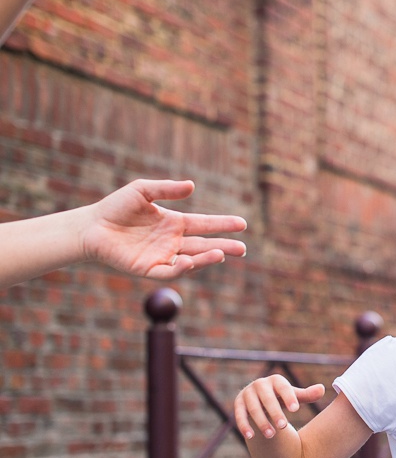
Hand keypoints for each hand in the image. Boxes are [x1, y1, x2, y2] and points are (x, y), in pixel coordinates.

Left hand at [80, 179, 246, 278]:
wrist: (91, 226)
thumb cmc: (115, 207)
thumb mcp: (142, 190)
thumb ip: (167, 189)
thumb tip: (192, 185)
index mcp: (174, 223)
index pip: (205, 224)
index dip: (223, 224)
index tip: (242, 224)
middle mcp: (173, 242)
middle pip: (204, 245)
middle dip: (224, 247)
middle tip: (242, 249)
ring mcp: (163, 256)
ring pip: (191, 260)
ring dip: (207, 258)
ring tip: (221, 253)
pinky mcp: (149, 269)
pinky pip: (170, 271)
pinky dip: (182, 268)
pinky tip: (190, 261)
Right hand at [234, 375, 325, 440]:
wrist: (260, 401)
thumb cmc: (282, 399)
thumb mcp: (294, 397)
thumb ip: (307, 395)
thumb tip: (322, 389)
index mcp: (275, 380)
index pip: (283, 388)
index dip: (289, 397)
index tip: (296, 410)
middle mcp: (260, 384)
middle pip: (267, 399)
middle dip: (275, 412)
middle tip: (284, 426)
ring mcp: (247, 394)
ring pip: (253, 409)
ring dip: (262, 422)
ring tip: (271, 435)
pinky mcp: (238, 405)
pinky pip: (239, 415)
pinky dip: (244, 425)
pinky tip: (250, 437)